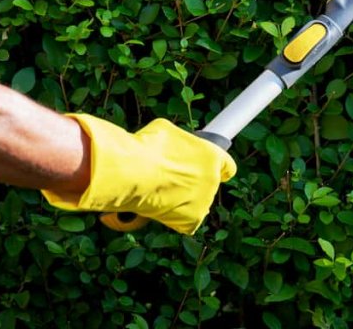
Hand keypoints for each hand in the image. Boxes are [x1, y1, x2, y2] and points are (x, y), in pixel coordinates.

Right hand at [41, 116, 235, 234]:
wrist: (126, 172)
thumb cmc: (138, 147)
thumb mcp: (160, 133)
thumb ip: (171, 140)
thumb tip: (171, 136)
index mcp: (212, 157)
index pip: (227, 165)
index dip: (216, 164)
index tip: (212, 163)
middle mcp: (214, 180)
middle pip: (205, 183)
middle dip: (186, 180)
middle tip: (162, 174)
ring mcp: (202, 201)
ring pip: (190, 201)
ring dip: (174, 196)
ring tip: (153, 186)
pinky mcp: (188, 219)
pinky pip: (180, 217)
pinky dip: (166, 212)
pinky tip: (150, 202)